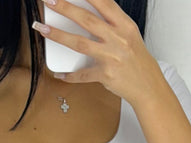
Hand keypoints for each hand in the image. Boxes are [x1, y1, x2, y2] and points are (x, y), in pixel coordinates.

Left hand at [33, 0, 162, 105]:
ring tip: (43, 29)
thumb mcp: (129, 35)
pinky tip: (59, 74)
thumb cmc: (136, 60)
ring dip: (59, 35)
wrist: (148, 86)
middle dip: (65, 8)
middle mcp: (118, 38)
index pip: (104, 3)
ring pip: (80, 43)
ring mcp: (111, 57)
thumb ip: (112, 22)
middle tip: (49, 1)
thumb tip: (88, 11)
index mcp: (124, 25)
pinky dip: (70, 75)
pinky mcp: (106, 75)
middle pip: (87, 19)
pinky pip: (83, 74)